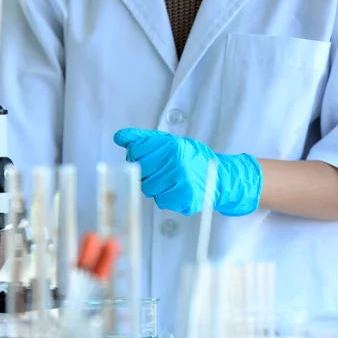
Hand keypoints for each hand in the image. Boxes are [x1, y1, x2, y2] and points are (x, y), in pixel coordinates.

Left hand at [113, 128, 262, 215]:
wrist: (219, 176)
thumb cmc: (191, 158)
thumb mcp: (170, 142)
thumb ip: (144, 139)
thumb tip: (118, 137)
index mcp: (172, 146)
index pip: (135, 151)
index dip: (137, 156)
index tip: (149, 158)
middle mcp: (177, 162)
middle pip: (140, 172)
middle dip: (147, 173)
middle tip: (162, 171)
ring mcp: (182, 181)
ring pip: (149, 189)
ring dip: (156, 187)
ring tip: (171, 181)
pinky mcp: (185, 198)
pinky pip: (161, 201)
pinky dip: (166, 197)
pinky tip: (177, 190)